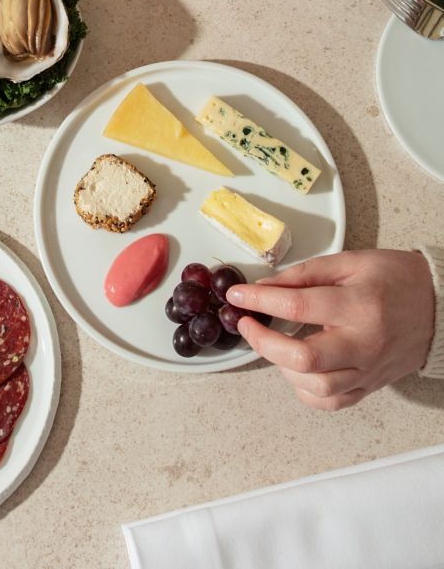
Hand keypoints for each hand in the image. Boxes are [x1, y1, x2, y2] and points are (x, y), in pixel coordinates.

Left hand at [227, 250, 434, 410]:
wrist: (440, 305)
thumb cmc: (396, 278)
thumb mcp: (350, 262)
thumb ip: (305, 274)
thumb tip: (265, 287)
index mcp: (359, 305)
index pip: (298, 305)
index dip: (260, 300)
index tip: (238, 296)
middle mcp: (364, 342)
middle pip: (304, 356)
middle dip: (264, 342)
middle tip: (248, 325)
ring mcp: (369, 368)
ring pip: (317, 386)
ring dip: (283, 368)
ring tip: (273, 344)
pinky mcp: (371, 385)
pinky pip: (333, 402)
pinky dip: (306, 391)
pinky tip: (295, 371)